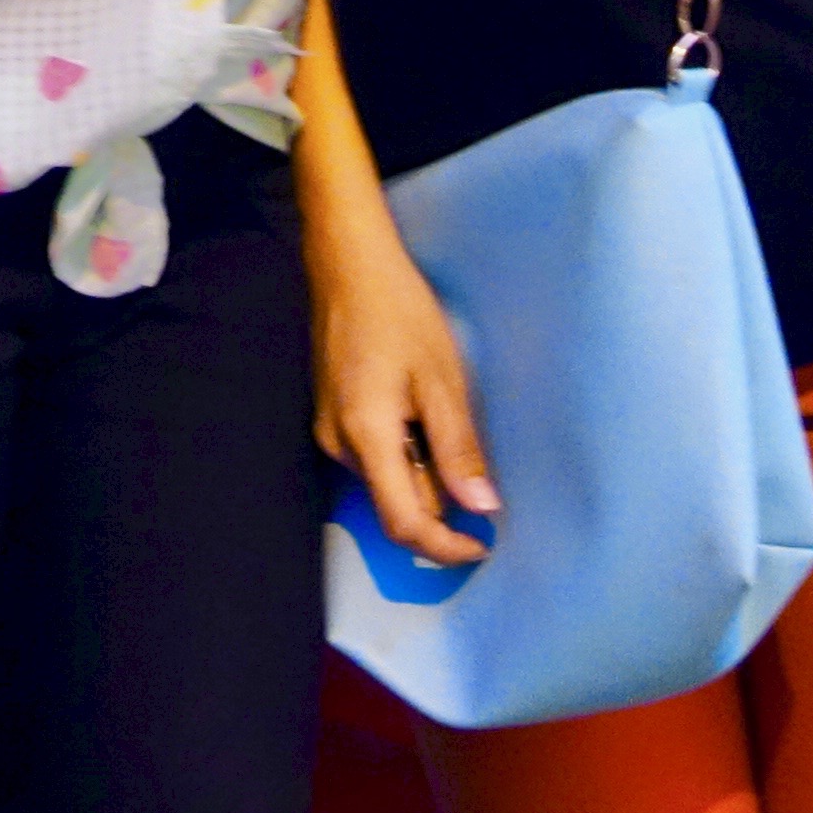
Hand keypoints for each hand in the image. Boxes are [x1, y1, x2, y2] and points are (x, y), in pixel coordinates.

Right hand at [314, 232, 498, 568]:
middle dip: (440, 498)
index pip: (404, 522)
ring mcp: (330, 432)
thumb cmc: (399, 312)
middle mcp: (339, 445)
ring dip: (423, 469)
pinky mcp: (331, 418)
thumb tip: (482, 507)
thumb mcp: (441, 379)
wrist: (348, 266)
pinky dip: (405, 451)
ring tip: (443, 415)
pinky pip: (375, 456)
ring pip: (387, 480)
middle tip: (475, 459)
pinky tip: (419, 409)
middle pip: (396, 503)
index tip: (482, 544)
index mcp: (367, 437)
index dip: (444, 546)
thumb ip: (458, 448)